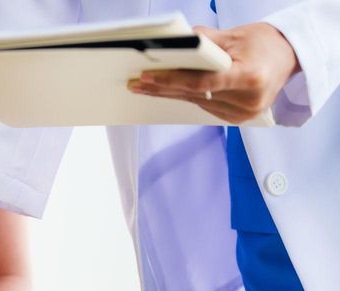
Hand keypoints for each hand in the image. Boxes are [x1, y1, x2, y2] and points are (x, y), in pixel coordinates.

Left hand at [127, 23, 299, 123]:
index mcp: (250, 78)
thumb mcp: (237, 35)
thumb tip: (176, 41)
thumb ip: (206, 41)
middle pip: (194, 95)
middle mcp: (248, 101)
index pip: (203, 83)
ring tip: (144, 86)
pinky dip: (186, 97)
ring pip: (196, 102)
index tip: (148, 76)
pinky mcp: (238, 118)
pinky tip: (166, 91)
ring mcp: (243, 113)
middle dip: (162, 87)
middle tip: (135, 82)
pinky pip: (204, 107)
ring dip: (169, 94)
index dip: (172, 79)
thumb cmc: (265, 43)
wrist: (289, 57)